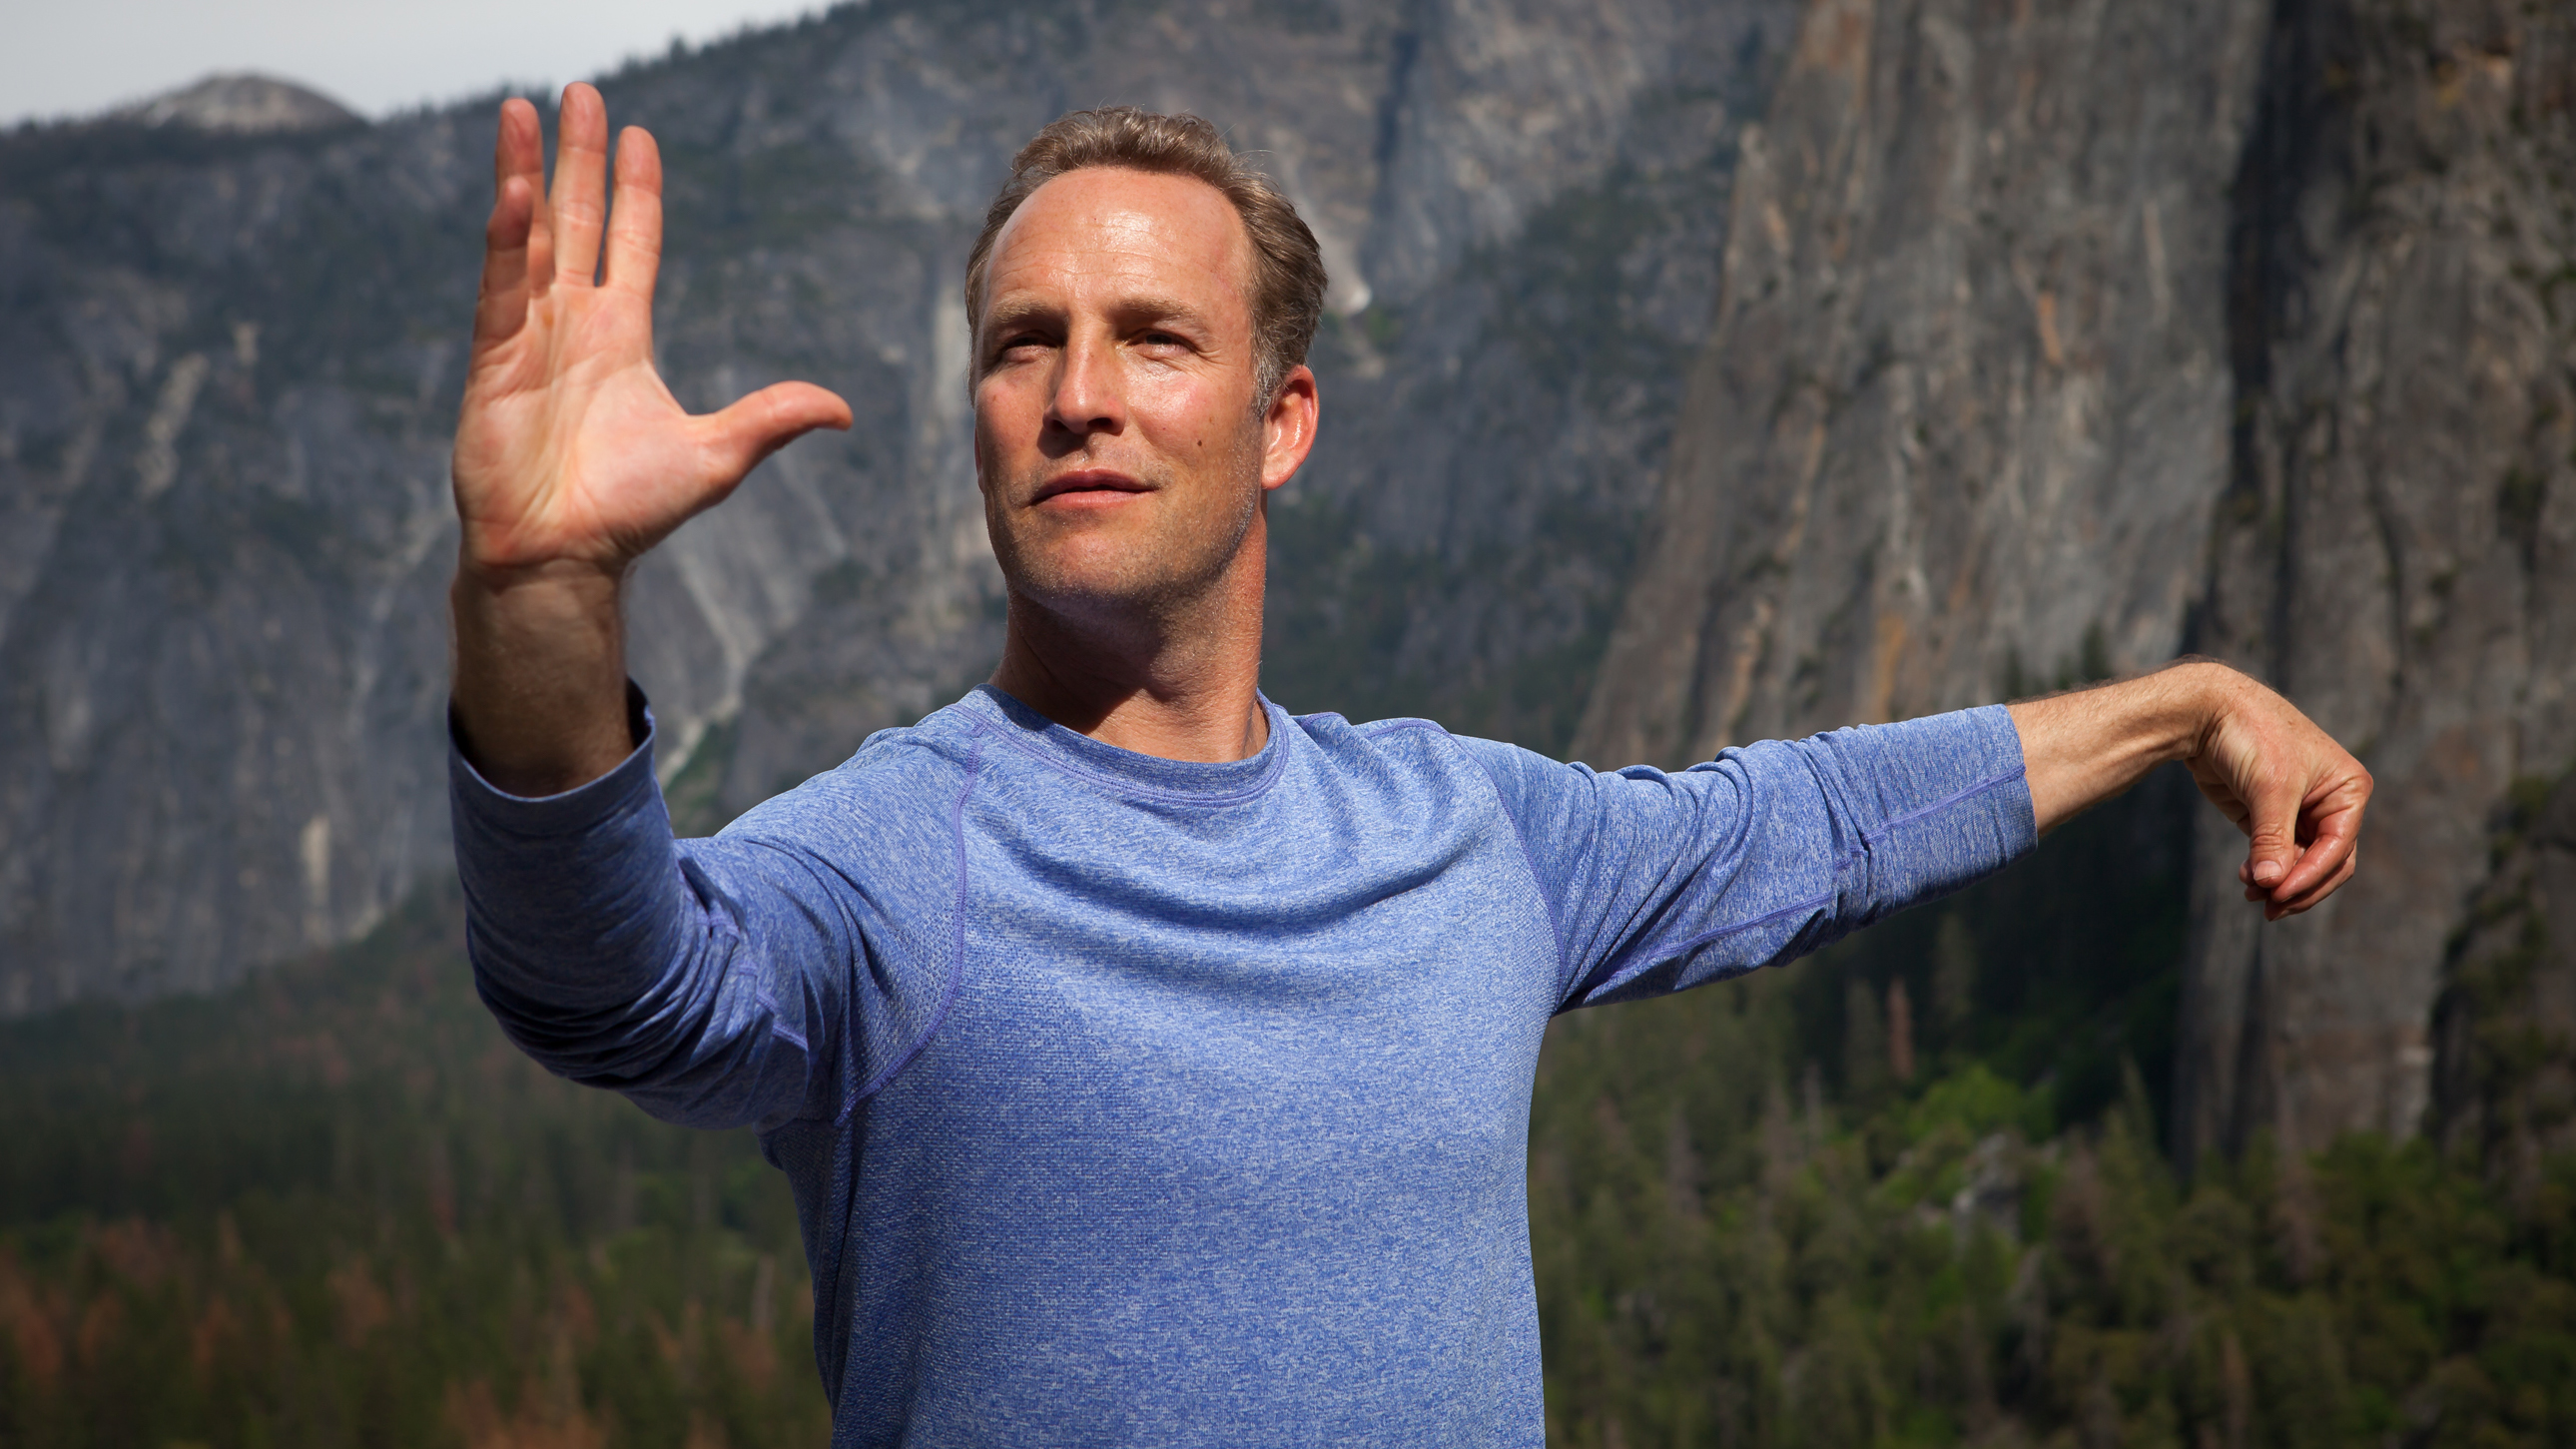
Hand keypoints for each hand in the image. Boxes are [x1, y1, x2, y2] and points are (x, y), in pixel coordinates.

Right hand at [453, 84, 850, 577]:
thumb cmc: (630, 511)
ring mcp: (529, 337)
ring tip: (521, 110)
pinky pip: (500, 288)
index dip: (634, 191)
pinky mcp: (493, 360)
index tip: (639, 137)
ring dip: (525, 173)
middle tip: (580, 93)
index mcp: (622, 337)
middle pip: (577, 220)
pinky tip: (513, 192)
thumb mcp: (718, 455)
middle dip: (578, 158)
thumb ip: (771, 419)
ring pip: (528, 237)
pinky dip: (506, 241)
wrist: (566, 556)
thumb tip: (845, 411)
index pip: (631, 244)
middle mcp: (574, 325)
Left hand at [2009, 662, 2369, 920]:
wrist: (2205, 712)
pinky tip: (2247, 881)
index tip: (2278, 895)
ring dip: (2279, 884)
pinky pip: (2277, 857)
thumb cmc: (2249, 737)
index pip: (2338, 849)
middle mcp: (2330, 803)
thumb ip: (2272, 840)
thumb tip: (2271, 886)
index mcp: (2347, 790)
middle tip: (2268, 908)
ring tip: (2251, 894)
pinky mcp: (2269, 817)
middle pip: (2326, 864)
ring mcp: (2300, 812)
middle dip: (2297, 887)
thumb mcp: (2268, 790)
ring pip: (2300, 865)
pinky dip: (2265, 872)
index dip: (2310, 877)